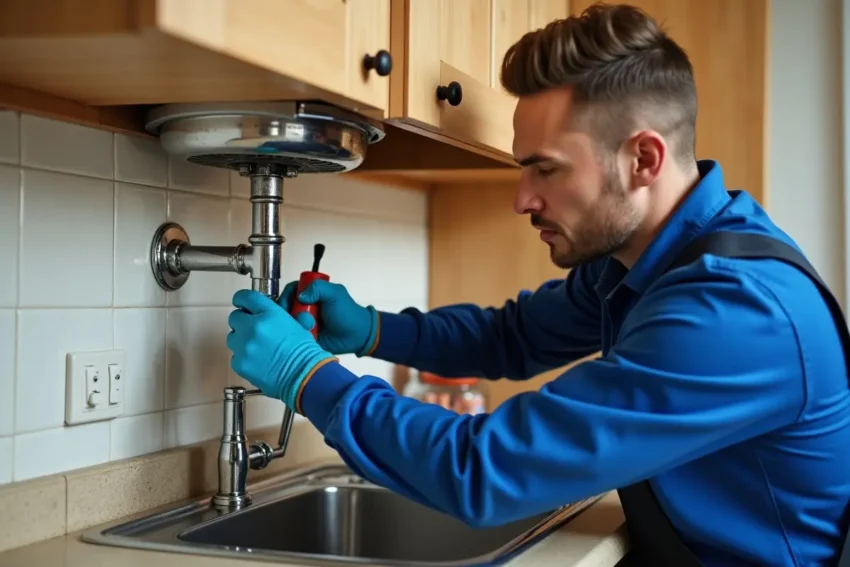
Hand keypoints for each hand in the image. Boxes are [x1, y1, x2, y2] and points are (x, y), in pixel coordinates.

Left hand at [227, 290, 335, 409]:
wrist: (304, 375)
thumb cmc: (304, 353)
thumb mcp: (295, 324)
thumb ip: (274, 316)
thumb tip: (263, 315)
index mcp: (269, 314)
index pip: (245, 297)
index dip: (242, 300)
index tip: (242, 303)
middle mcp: (253, 327)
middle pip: (235, 317)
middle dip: (243, 322)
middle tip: (254, 330)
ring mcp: (244, 346)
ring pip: (233, 337)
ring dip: (242, 340)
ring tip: (258, 349)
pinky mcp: (239, 363)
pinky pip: (235, 356)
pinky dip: (244, 358)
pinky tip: (259, 361)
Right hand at [279, 279, 378, 356]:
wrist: (356, 335)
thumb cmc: (347, 312)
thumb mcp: (335, 293)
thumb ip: (318, 287)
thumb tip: (300, 296)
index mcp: (310, 294)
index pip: (289, 291)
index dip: (286, 296)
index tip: (287, 304)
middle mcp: (303, 308)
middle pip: (284, 308)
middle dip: (290, 313)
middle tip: (301, 318)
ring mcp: (303, 323)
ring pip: (288, 323)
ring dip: (296, 325)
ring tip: (309, 327)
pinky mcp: (304, 336)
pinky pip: (293, 336)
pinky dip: (297, 336)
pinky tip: (306, 335)